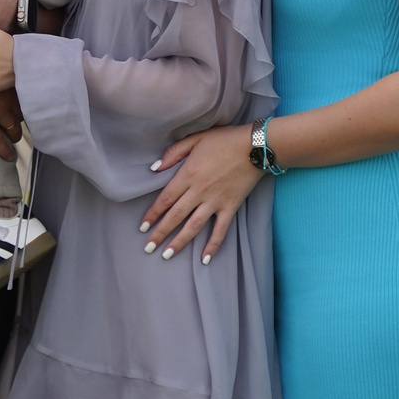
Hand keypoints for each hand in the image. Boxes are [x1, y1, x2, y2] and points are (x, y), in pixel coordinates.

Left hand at [0, 89, 23, 160]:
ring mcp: (6, 99)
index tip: (10, 157)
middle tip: (13, 137)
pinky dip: (22, 104)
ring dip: (19, 121)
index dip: (5, 151)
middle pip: (14, 131)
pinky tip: (21, 104)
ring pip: (21, 116)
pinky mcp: (10, 88)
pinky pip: (22, 100)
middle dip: (15, 136)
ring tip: (17, 121)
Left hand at [142, 123, 262, 263]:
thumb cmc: (224, 140)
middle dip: (160, 233)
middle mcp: (199, 191)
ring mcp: (215, 201)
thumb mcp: (195, 139)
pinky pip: (221, 230)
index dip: (152, 214)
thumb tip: (154, 168)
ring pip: (193, 226)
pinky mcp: (231, 207)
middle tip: (148, 248)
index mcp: (188, 175)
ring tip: (167, 255)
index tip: (142, 227)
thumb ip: (173, 153)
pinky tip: (204, 259)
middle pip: (175, 216)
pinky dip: (213, 245)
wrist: (256, 146)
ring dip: (179, 242)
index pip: (165, 199)